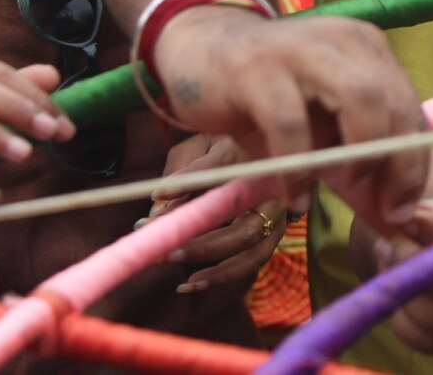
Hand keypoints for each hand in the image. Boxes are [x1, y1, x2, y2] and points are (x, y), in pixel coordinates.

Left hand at [146, 134, 284, 297]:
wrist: (256, 161)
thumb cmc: (218, 155)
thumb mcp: (197, 148)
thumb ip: (181, 171)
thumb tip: (160, 204)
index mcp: (243, 153)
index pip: (218, 165)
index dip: (187, 181)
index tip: (157, 194)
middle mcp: (266, 182)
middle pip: (237, 208)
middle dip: (197, 228)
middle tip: (163, 243)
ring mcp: (275, 212)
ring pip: (249, 241)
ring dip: (209, 256)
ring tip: (174, 261)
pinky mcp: (273, 236)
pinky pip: (251, 262)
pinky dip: (221, 276)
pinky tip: (189, 283)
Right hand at [153, 6, 428, 234]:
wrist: (203, 51)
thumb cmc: (269, 99)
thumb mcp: (321, 138)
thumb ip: (359, 175)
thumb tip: (397, 224)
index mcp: (368, 50)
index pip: (410, 106)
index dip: (415, 162)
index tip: (403, 209)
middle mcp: (344, 42)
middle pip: (393, 101)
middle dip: (398, 163)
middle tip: (382, 208)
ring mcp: (302, 49)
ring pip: (358, 99)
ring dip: (358, 156)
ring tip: (339, 189)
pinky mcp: (257, 68)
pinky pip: (291, 124)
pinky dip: (298, 169)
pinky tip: (294, 195)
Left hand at [350, 150, 432, 354]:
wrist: (412, 213)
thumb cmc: (420, 184)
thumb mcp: (420, 173)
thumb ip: (419, 191)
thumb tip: (418, 220)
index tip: (406, 220)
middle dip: (421, 266)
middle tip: (391, 245)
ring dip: (412, 297)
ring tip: (393, 266)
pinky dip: (409, 325)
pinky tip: (397, 295)